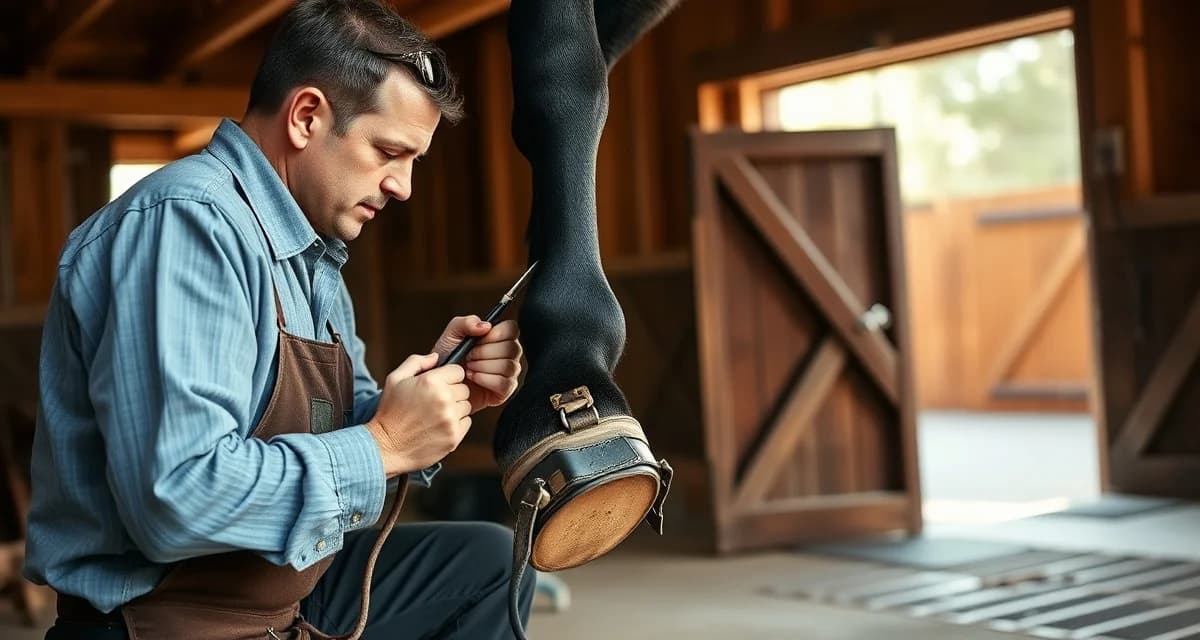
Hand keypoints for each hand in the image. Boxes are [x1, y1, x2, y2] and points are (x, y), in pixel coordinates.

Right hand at [367, 353, 471, 476]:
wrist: (386, 446)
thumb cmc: (390, 412)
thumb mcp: (395, 379)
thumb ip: (417, 362)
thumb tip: (436, 356)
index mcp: (431, 381)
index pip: (458, 371)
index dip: (448, 377)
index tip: (439, 385)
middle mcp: (444, 399)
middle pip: (464, 388)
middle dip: (451, 393)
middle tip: (433, 402)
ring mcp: (451, 419)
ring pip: (466, 406)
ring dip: (455, 409)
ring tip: (434, 415)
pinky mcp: (455, 436)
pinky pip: (467, 422)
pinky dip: (456, 424)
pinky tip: (438, 426)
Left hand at [432, 315, 522, 412]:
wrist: (442, 383)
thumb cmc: (448, 359)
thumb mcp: (451, 335)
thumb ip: (465, 323)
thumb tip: (485, 325)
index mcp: (499, 337)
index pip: (512, 329)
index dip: (496, 334)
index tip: (479, 340)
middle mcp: (508, 353)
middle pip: (511, 348)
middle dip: (484, 352)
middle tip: (469, 356)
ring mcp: (509, 372)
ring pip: (508, 366)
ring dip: (483, 366)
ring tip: (469, 367)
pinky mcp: (505, 389)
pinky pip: (504, 383)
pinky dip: (485, 380)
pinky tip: (474, 377)